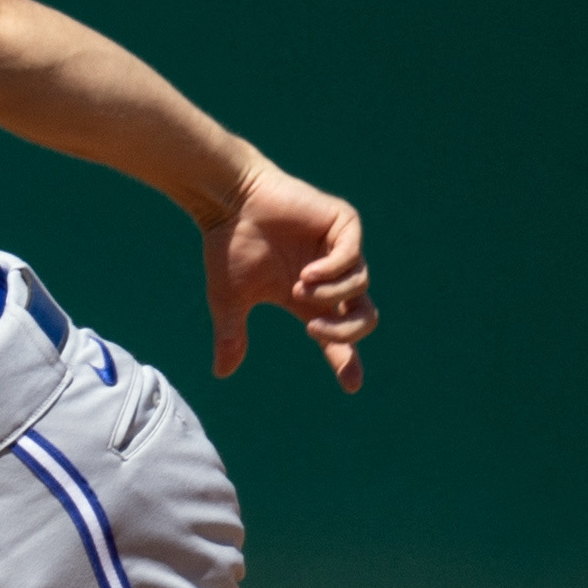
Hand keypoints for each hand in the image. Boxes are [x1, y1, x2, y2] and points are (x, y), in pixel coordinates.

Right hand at [203, 156, 369, 390]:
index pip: (339, 337)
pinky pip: (353, 258)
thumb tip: (222, 373)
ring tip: (298, 288)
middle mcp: (332, 278)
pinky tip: (306, 272)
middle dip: (346, 333)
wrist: (229, 203)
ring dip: (329, 297)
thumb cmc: (228, 247)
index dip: (347, 360)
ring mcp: (340, 250)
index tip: (352, 385)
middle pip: (365, 317)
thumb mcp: (229, 300)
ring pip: (359, 287)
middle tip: (315, 331)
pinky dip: (333, 272)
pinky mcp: (343, 225)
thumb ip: (231, 336)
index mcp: (310, 300)